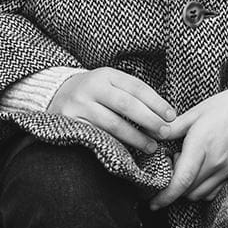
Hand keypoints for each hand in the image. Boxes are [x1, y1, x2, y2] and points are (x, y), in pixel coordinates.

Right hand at [50, 67, 176, 154]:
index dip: (157, 102)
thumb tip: (165, 115)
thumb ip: (132, 95)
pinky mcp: (70, 123)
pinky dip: (115, 144)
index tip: (172, 117)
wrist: (55, 96)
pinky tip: (128, 152)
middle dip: (149, 120)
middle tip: (165, 133)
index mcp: (105, 74)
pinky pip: (97, 136)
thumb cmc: (93, 93)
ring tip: (151, 147)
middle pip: (126, 104)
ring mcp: (78, 105)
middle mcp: (91, 87)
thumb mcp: (110, 85)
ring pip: (112, 123)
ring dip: (135, 137)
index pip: (136, 87)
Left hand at [149, 81, 227, 207]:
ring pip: (201, 195)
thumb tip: (153, 135)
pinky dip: (203, 189)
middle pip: (187, 192)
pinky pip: (215, 191)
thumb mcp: (197, 111)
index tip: (152, 203)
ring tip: (187, 167)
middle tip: (170, 166)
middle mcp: (216, 163)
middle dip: (173, 188)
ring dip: (188, 189)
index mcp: (201, 146)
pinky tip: (201, 171)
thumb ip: (173, 127)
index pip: (180, 182)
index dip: (164, 197)